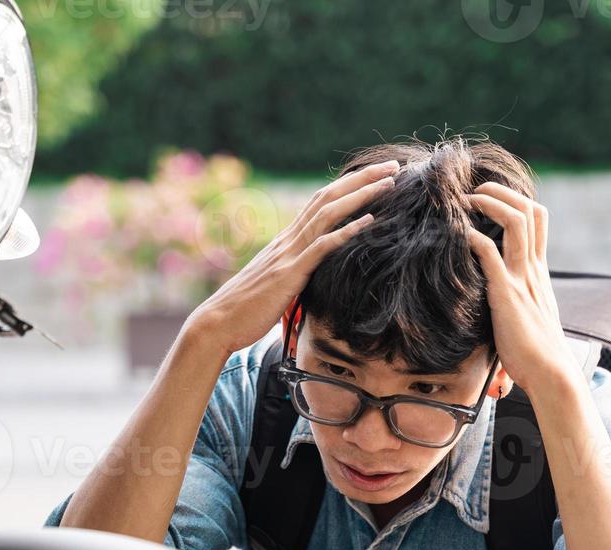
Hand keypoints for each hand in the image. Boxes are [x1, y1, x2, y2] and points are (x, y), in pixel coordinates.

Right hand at [183, 160, 400, 357]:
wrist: (218, 322)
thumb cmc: (246, 309)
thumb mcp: (276, 283)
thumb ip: (295, 272)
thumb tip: (312, 274)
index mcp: (286, 240)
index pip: (321, 202)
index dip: (349, 185)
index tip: (376, 175)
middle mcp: (288, 239)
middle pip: (328, 197)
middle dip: (362, 179)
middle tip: (392, 166)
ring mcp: (288, 254)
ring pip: (328, 214)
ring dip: (360, 196)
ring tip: (388, 184)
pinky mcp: (289, 274)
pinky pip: (321, 247)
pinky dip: (346, 232)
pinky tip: (368, 222)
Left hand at [464, 182, 576, 388]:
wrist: (551, 373)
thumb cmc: (537, 351)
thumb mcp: (531, 313)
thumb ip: (520, 296)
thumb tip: (499, 295)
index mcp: (539, 270)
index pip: (538, 218)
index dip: (516, 199)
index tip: (491, 198)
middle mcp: (534, 268)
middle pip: (529, 210)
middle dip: (501, 192)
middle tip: (475, 190)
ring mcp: (522, 278)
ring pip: (516, 222)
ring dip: (489, 204)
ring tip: (467, 200)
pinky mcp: (507, 294)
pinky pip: (491, 255)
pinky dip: (475, 239)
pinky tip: (460, 235)